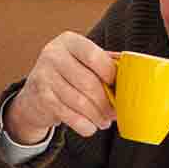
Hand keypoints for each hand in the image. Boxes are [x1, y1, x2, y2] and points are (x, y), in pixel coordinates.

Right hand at [6, 31, 119, 145]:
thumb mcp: (83, 62)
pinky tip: (90, 126)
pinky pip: (70, 116)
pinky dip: (85, 125)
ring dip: (97, 116)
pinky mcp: (41, 98)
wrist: (34, 95)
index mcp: (69, 41)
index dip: (110, 74)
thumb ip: (106, 62)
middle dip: (106, 102)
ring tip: (104, 121)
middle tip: (115, 112)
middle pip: (89, 83)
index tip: (119, 87)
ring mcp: (44, 76)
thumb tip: (134, 69)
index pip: (94, 56)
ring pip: (80, 102)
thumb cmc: (67, 76)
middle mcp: (53, 54)